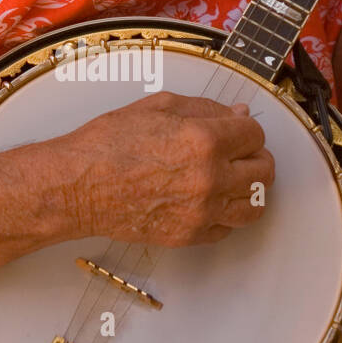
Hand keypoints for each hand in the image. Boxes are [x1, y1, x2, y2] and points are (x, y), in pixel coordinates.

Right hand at [58, 90, 274, 246]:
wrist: (77, 186)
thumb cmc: (108, 145)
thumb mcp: (158, 107)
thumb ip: (205, 108)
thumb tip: (236, 114)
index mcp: (205, 140)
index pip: (255, 134)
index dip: (247, 129)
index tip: (237, 130)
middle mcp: (210, 178)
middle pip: (264, 171)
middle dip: (255, 157)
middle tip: (240, 153)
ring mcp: (202, 211)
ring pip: (255, 206)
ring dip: (250, 190)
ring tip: (234, 180)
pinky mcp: (190, 235)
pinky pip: (227, 229)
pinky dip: (225, 214)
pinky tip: (211, 201)